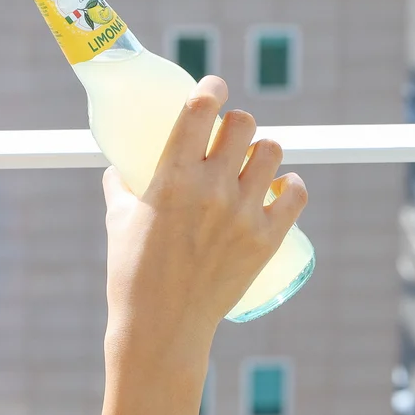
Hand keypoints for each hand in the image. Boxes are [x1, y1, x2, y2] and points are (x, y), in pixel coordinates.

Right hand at [100, 75, 307, 365]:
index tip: (214, 87)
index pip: (202, 107)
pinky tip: (279, 187)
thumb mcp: (118, 218)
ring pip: (272, 151)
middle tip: (228, 138)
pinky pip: (296, 192)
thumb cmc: (131, 272)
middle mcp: (212, 189)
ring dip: (261, 152)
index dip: (212, 87)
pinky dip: (289, 185)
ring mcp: (243, 214)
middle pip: (244, 124)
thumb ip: (122, 184)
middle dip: (235, 125)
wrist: (161, 327)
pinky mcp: (266, 239)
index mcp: (173, 176)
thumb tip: (121, 164)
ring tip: (252, 164)